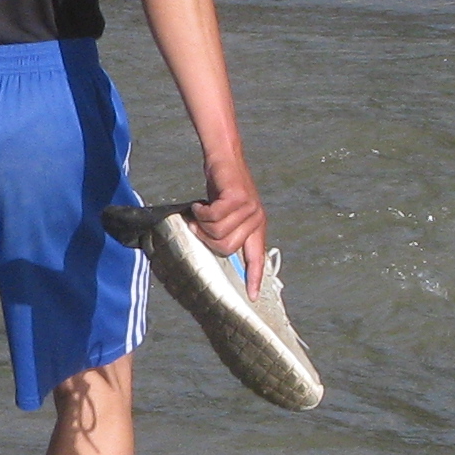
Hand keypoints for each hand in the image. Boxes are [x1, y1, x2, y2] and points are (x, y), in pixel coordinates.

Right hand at [184, 170, 266, 289]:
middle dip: (206, 238)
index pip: (257, 257)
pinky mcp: (238, 198)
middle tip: (197, 225)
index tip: (252, 296)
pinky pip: (214, 217)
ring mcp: (250, 208)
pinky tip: (200, 204)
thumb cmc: (222, 187)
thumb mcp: (227, 214)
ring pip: (218, 232)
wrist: (224, 158)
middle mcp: (257, 219)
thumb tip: (214, 249)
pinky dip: (201, 211)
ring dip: (202, 223)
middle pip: (227, 248)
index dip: (253, 277)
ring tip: (200, 212)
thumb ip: (227, 231)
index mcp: (256, 227)